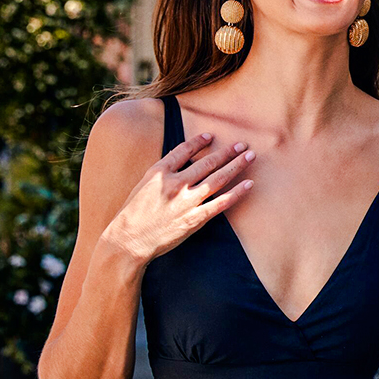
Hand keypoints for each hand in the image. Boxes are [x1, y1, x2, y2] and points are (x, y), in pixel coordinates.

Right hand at [101, 131, 254, 263]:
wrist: (128, 241)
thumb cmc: (132, 216)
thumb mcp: (141, 187)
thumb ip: (161, 175)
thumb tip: (178, 164)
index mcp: (159, 173)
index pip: (182, 151)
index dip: (198, 142)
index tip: (210, 136)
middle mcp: (175, 183)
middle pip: (206, 163)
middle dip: (226, 152)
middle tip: (242, 144)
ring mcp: (187, 201)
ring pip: (218, 178)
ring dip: (236, 165)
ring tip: (250, 156)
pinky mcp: (195, 218)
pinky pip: (221, 203)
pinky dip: (237, 193)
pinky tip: (249, 184)